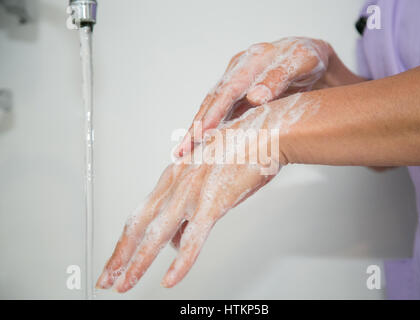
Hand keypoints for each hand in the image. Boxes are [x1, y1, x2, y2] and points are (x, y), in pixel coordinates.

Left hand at [96, 92, 317, 291]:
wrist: (266, 132)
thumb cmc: (242, 150)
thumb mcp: (209, 177)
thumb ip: (191, 208)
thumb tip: (180, 238)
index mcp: (174, 176)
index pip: (141, 214)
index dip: (125, 241)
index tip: (116, 259)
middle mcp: (176, 183)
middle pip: (138, 226)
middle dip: (119, 257)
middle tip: (106, 280)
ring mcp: (192, 193)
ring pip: (157, 235)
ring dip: (138, 264)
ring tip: (125, 286)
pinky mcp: (214, 201)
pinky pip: (194, 238)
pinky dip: (182, 262)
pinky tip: (171, 279)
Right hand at [175, 37, 331, 156]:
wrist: (313, 62)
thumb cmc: (309, 60)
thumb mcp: (301, 62)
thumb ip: (278, 78)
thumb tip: (255, 97)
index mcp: (251, 61)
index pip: (227, 91)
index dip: (213, 114)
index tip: (201, 134)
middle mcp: (238, 71)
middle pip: (212, 101)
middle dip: (195, 128)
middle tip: (181, 151)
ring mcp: (236, 84)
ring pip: (212, 109)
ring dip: (198, 132)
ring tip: (183, 153)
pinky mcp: (239, 97)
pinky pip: (221, 115)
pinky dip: (210, 131)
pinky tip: (202, 146)